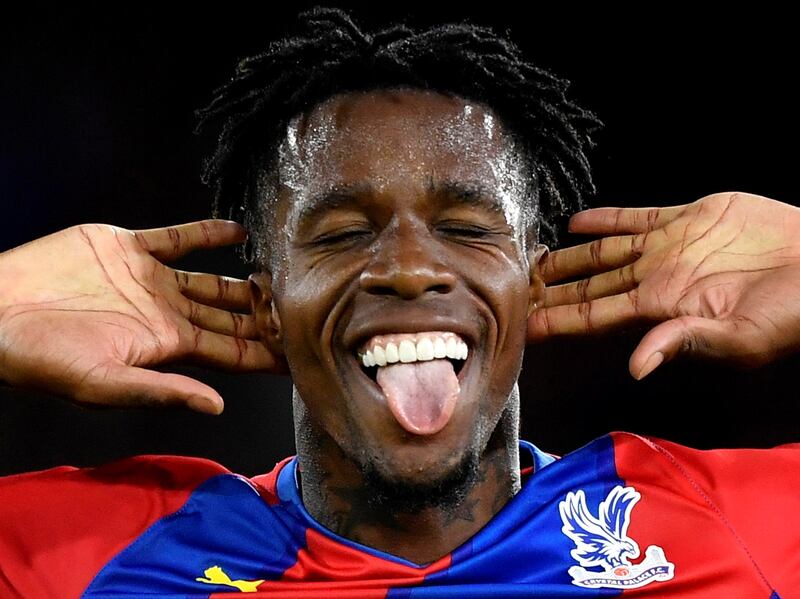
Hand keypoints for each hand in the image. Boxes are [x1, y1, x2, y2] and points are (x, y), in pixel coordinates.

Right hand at [0, 220, 280, 413]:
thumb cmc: (43, 359)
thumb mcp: (105, 382)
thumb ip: (164, 389)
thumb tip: (217, 407)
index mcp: (168, 346)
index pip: (232, 351)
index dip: (266, 351)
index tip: (303, 350)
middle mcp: (167, 312)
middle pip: (231, 315)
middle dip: (266, 314)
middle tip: (308, 307)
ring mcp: (150, 279)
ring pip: (213, 278)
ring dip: (246, 277)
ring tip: (284, 271)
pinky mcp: (128, 247)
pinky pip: (177, 238)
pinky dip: (207, 233)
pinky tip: (239, 230)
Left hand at [527, 192, 799, 378]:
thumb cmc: (787, 313)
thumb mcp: (738, 337)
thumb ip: (683, 343)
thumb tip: (637, 368)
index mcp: (658, 309)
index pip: (592, 316)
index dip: (557, 321)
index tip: (522, 325)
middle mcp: (654, 279)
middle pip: (587, 285)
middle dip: (550, 289)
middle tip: (512, 289)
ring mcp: (667, 247)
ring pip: (602, 252)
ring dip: (567, 255)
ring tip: (533, 256)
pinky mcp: (687, 217)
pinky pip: (633, 218)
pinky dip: (604, 219)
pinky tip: (575, 221)